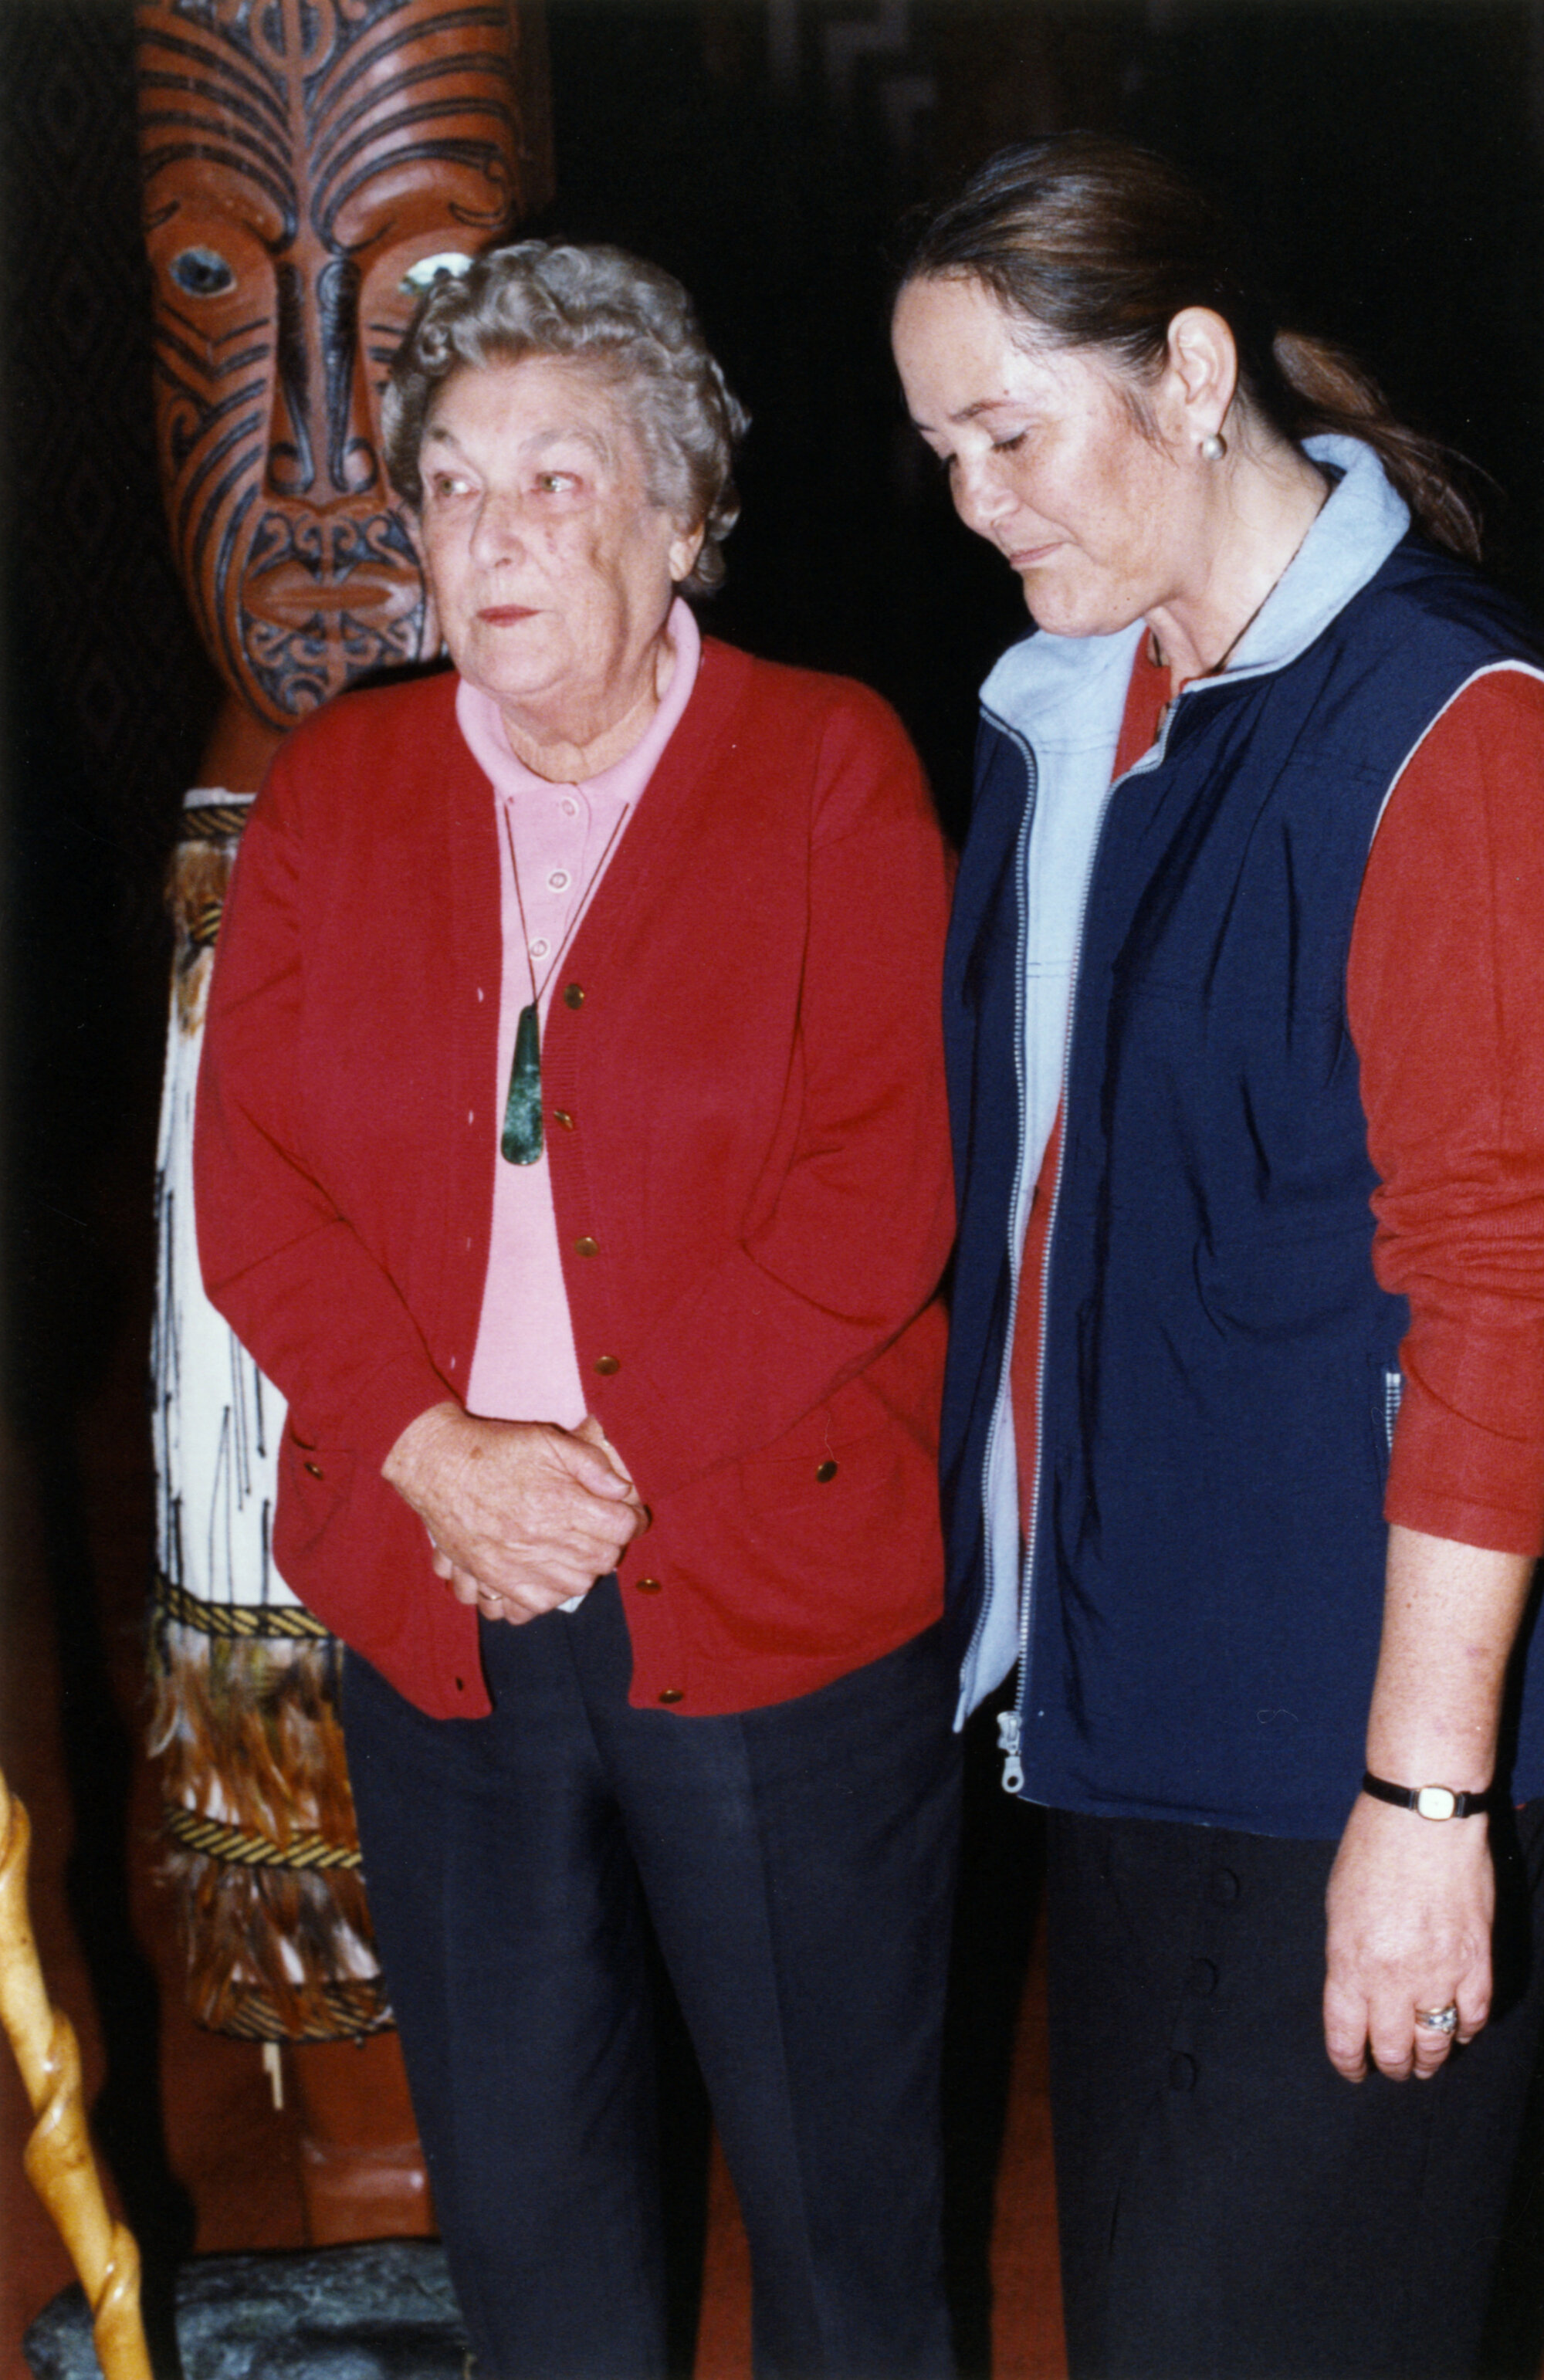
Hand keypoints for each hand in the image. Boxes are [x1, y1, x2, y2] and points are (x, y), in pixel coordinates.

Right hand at [383, 1404, 646, 1622]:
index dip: (632, 1520)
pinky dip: (551, 1593)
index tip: (628, 1515)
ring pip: (575, 1585)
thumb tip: (621, 1490)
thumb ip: (590, 1464)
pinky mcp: (494, 1578)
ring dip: (584, 1568)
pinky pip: (536, 1605)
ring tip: (576, 1549)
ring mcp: (516, 1564)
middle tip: (602, 1529)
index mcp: (558, 1502)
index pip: (619, 1528)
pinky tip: (550, 1572)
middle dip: (610, 1543)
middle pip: (602, 1560)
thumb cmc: (494, 1450)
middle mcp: (540, 1538)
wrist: (437, 1467)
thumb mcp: (547, 1440)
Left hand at [1323, 1790, 1493, 2082]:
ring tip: (1424, 2062)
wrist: (1425, 1817)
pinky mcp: (1477, 1962)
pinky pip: (1474, 2015)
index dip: (1349, 2063)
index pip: (1346, 2037)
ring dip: (1429, 2058)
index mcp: (1350, 1963)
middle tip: (1392, 2066)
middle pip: (1394, 2049)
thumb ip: (1347, 1958)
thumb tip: (1357, 1995)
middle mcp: (1393, 1978)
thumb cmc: (1372, 1851)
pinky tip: (1459, 2030)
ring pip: (1437, 2042)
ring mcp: (1440, 1973)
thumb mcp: (1338, 1908)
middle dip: (1391, 2065)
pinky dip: (1466, 2029)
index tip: (1353, 2069)